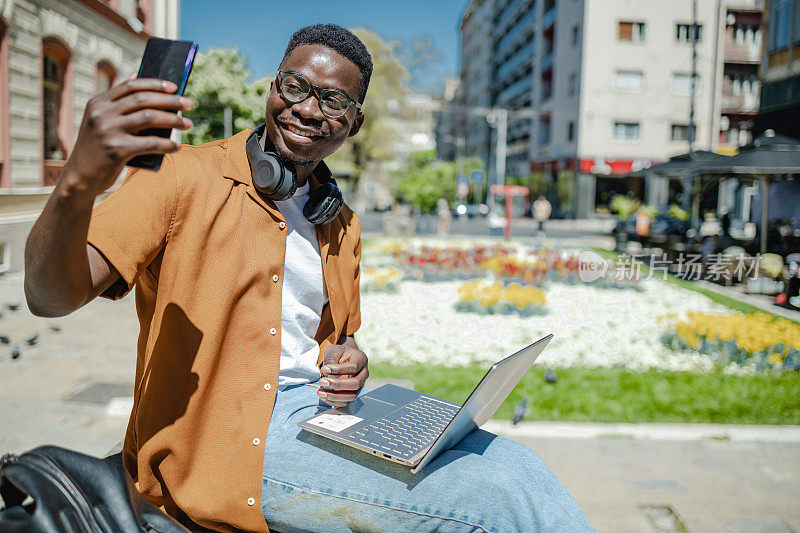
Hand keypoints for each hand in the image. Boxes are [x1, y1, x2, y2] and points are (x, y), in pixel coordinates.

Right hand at [60, 78, 193, 198]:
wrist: (79, 177)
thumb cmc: (97, 148)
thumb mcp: (101, 121)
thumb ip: (118, 104)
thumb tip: (138, 77)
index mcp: (98, 103)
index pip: (130, 86)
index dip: (155, 84)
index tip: (174, 87)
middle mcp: (102, 113)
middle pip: (143, 99)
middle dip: (170, 100)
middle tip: (189, 104)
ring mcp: (108, 130)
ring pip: (150, 117)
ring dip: (174, 120)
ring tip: (188, 124)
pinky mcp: (116, 150)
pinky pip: (149, 143)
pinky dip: (167, 144)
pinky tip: (177, 147)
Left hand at [318, 344, 368, 407]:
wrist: (344, 357)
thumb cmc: (340, 353)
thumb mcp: (334, 351)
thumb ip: (332, 361)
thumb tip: (328, 375)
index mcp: (361, 359)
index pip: (353, 367)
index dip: (338, 370)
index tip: (324, 369)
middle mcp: (364, 373)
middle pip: (355, 383)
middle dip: (337, 385)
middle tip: (322, 382)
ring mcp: (360, 385)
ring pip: (352, 395)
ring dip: (335, 396)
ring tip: (320, 392)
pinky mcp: (354, 393)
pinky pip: (346, 402)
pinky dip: (334, 401)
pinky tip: (324, 396)